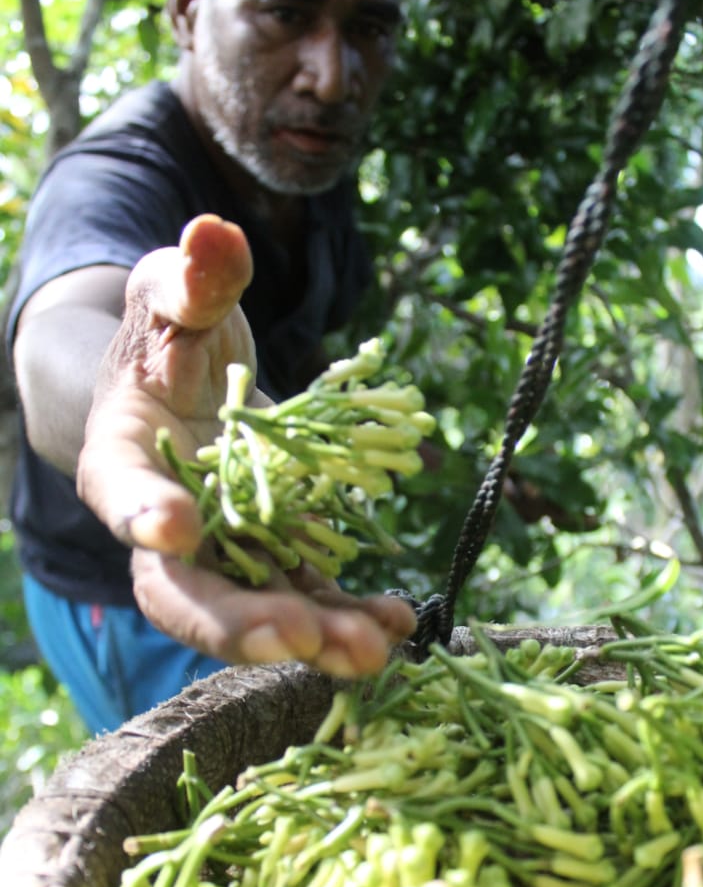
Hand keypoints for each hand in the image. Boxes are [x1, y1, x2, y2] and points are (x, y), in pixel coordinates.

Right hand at [77, 214, 416, 676]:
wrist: (190, 382)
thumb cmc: (172, 330)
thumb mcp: (175, 295)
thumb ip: (190, 279)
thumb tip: (214, 235)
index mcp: (122, 456)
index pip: (118, 489)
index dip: (139, 511)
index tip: (172, 528)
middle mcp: (166, 523)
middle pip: (184, 587)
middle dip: (235, 620)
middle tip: (296, 636)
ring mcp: (225, 549)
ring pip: (255, 607)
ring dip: (312, 635)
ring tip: (372, 651)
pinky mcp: (276, 555)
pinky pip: (309, 594)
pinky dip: (350, 613)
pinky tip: (400, 624)